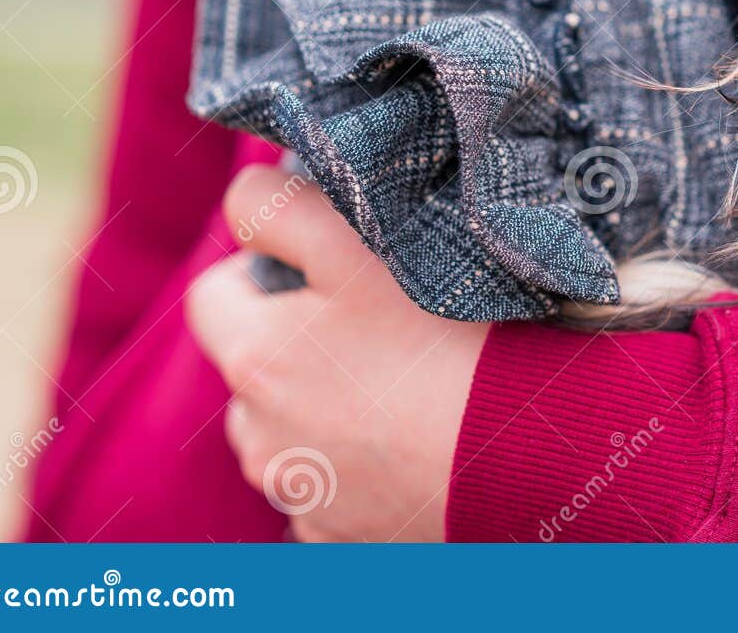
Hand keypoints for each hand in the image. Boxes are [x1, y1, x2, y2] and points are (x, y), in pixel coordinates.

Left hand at [186, 164, 487, 540]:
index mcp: (254, 360)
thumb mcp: (358, 247)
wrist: (524, 452)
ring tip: (403, 389)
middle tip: (378, 328)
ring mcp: (298, 496)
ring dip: (325, 408)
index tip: (328, 272)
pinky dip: (356, 466)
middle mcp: (258, 438)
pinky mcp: (340, 537)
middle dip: (299, 343)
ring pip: (289, 430)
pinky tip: (409, 444)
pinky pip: (327, 488)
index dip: (266, 269)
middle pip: (255, 366)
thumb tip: (244, 199)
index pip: (213, 293)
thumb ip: (281, 209)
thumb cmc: (445, 341)